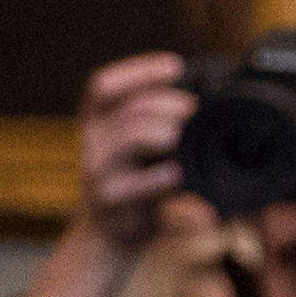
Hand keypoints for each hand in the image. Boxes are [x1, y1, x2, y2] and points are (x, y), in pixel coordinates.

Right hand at [72, 50, 195, 247]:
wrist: (111, 231)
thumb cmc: (133, 180)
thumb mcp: (134, 146)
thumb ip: (155, 121)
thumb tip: (203, 100)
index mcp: (97, 120)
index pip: (105, 85)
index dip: (139, 71)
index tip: (175, 66)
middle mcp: (92, 141)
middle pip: (130, 107)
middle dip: (168, 103)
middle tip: (195, 108)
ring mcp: (98, 170)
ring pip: (133, 135)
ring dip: (166, 131)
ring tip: (182, 138)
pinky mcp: (110, 199)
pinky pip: (140, 182)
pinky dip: (163, 176)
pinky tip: (179, 175)